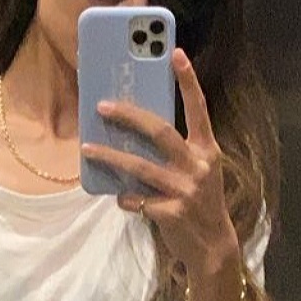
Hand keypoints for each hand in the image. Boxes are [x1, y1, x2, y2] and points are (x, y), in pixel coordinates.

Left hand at [85, 47, 237, 280]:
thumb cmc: (199, 202)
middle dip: (129, 116)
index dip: (188, 80)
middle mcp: (198, 166)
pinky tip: (119, 198)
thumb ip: (175, 153)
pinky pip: (137, 200)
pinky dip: (125, 198)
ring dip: (110, 156)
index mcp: (207, 150)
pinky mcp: (172, 213)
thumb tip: (133, 133)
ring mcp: (185, 190)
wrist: (213, 246)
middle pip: (160, 132)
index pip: (199, 109)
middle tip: (103, 105)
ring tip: (88, 148)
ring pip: (140, 167)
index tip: (175, 53)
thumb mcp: (196, 172)